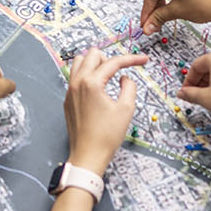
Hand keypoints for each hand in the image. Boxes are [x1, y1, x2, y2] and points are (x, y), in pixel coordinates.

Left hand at [63, 48, 142, 171]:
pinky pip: (75, 77)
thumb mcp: (126, 109)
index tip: (143, 60)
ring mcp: (70, 90)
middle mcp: (77, 83)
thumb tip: (125, 78)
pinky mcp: (68, 99)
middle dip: (110, 59)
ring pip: (80, 62)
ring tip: (108, 77)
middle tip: (121, 71)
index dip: (132, 59)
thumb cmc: (106, 136)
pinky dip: (87, 76)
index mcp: (91, 83)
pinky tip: (98, 88)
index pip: (113, 62)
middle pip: (93, 54)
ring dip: (95, 64)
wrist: (88, 155)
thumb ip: (129, 87)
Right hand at [140, 0, 210, 33]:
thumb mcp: (177, 11)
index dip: (146, 12)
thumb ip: (159, 18)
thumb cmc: (207, 4)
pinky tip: (179, 6)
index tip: (144, 23)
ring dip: (166, 1)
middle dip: (156, 7)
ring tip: (166, 16)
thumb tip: (148, 25)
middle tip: (153, 22)